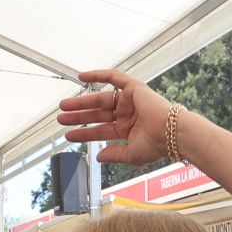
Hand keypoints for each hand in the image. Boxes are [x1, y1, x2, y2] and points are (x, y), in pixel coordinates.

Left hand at [57, 69, 176, 165]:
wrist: (171, 134)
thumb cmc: (156, 146)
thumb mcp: (130, 155)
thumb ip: (114, 155)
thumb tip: (98, 156)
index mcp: (127, 129)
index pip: (101, 130)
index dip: (84, 133)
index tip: (68, 135)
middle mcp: (127, 114)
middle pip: (97, 114)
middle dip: (78, 116)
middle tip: (60, 118)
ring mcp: (130, 101)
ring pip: (100, 99)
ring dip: (81, 102)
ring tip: (63, 106)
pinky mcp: (134, 88)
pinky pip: (114, 78)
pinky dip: (98, 75)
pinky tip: (82, 76)